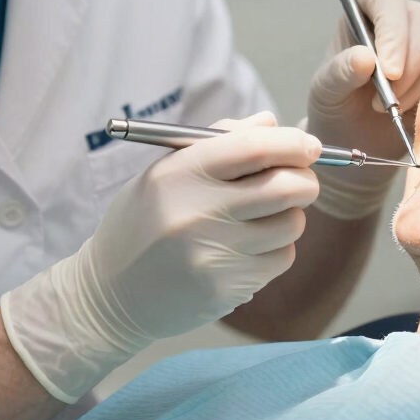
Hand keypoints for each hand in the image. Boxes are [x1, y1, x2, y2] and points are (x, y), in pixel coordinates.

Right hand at [0, 113, 320, 402]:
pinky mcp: (227, 289)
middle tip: (303, 179)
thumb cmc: (144, 222)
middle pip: (286, 186)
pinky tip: (248, 247)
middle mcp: (198, 212)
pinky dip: (276, 249)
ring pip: (291, 224)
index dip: (294, 143)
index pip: (255, 148)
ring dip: (289, 216)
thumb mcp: (166, 170)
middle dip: (306, 179)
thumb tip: (272, 124)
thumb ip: (220, 141)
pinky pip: (281, 259)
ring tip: (263, 217)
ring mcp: (214, 254)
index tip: (310, 144)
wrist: (109, 295)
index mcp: (181, 173)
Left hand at [307, 0, 419, 219]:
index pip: (387, 0)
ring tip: (389, 109)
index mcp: (366, 11)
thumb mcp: (326, 91)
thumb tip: (364, 58)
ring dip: (419, 84)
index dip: (393, 31)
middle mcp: (400, 20)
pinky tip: (408, 112)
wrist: (353, 138)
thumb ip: (340, 72)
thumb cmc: (334, 106)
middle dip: (412, 61)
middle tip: (389, 98)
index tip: (388, 71)